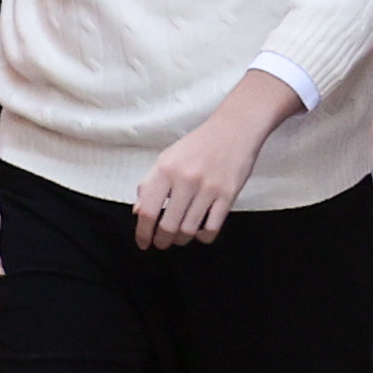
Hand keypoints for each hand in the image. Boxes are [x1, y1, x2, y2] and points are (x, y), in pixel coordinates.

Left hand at [133, 69, 303, 249]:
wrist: (234, 129)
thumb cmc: (199, 145)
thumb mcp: (167, 158)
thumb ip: (150, 184)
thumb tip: (138, 212)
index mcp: (166, 169)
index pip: (147, 210)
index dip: (142, 232)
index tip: (143, 242)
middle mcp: (186, 179)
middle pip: (167, 225)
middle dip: (162, 241)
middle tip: (161, 243)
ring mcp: (208, 188)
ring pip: (189, 230)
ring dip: (181, 239)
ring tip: (179, 237)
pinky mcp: (228, 195)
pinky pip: (212, 228)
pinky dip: (203, 236)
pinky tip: (200, 232)